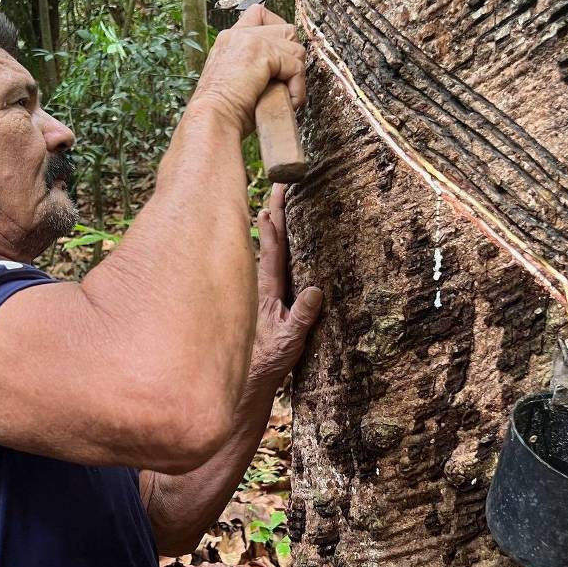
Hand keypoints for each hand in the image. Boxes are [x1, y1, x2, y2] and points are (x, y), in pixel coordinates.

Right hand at [188, 4, 306, 136]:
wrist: (212, 119)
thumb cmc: (221, 112)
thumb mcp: (235, 80)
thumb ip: (253, 65)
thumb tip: (280, 68)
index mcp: (229, 39)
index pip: (260, 15)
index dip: (278, 33)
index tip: (280, 59)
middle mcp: (238, 35)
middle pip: (286, 29)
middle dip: (292, 57)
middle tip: (284, 82)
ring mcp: (250, 41)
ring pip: (295, 49)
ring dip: (295, 76)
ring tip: (284, 96)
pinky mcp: (263, 54)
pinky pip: (296, 68)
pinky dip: (297, 89)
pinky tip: (287, 102)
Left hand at [248, 183, 322, 391]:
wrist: (252, 381)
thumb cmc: (269, 361)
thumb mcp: (290, 340)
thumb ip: (302, 317)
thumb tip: (315, 290)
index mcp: (269, 291)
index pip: (273, 253)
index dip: (275, 227)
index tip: (274, 202)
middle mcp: (264, 287)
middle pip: (272, 243)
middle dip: (276, 213)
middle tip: (280, 184)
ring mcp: (265, 292)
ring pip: (270, 252)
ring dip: (274, 227)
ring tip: (274, 201)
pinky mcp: (269, 301)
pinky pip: (273, 266)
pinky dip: (275, 248)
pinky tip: (276, 238)